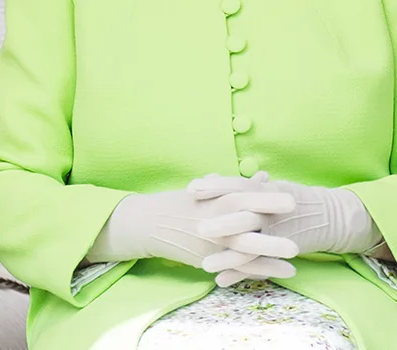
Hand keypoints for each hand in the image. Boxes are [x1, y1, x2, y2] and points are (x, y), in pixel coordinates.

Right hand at [87, 181, 298, 284]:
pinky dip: (262, 270)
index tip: (290, 198)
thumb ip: (237, 185)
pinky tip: (285, 271)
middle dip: (271, 222)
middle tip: (297, 222)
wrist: (150, 223)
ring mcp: (211, 242)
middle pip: (245, 221)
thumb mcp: (207, 190)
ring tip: (296, 254)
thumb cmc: (182, 203)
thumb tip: (264, 176)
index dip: (265, 198)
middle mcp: (213, 220)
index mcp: (213, 200)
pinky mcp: (208, 259)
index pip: (242, 196)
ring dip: (270, 250)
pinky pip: (239, 266)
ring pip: (244, 247)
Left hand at [192, 173, 382, 256]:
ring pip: (250, 246)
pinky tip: (221, 281)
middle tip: (198, 229)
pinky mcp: (283, 251)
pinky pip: (259, 264)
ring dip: (227, 258)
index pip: (237, 186)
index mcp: (264, 191)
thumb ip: (238, 186)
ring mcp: (277, 233)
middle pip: (244, 216)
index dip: (215, 186)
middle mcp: (270, 211)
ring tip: (205, 265)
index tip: (191, 188)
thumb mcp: (266, 187)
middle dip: (221, 223)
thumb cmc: (288, 197)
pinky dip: (240, 273)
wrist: (328, 216)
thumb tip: (209, 178)